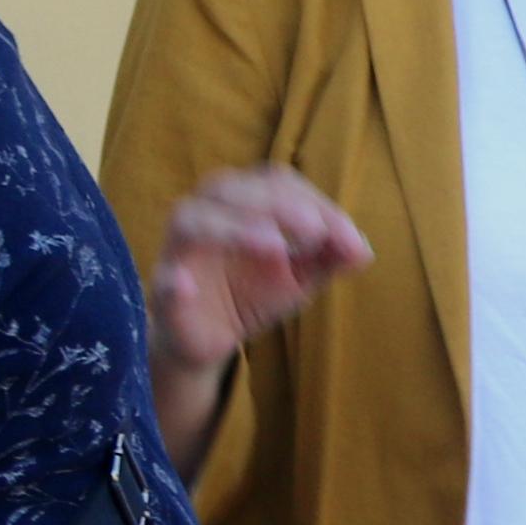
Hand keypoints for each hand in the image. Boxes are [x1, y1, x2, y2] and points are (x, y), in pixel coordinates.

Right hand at [145, 166, 369, 382]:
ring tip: (274, 247)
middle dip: (279, 206)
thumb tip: (363, 249)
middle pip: (232, 189)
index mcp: (241, 201)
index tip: (348, 239)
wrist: (214, 340)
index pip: (277, 184)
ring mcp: (179, 251)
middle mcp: (205, 213)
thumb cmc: (256, 292)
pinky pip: (162, 280)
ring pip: (193, 220)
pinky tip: (188, 287)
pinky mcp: (162, 291)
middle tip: (315, 232)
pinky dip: (174, 281)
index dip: (315, 204)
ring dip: (234, 228)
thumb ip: (331, 257)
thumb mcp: (303, 275)